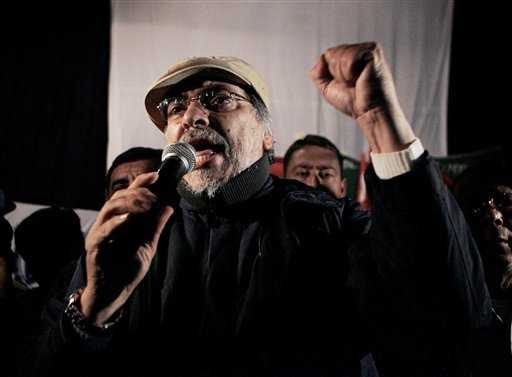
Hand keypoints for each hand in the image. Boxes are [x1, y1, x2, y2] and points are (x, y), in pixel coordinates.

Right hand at [81, 172, 173, 325]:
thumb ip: (156, 225)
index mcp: (120, 219)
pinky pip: (103, 231)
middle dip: (138, 193)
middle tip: (153, 198)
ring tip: (146, 204)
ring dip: (129, 203)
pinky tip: (128, 219)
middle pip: (118, 196)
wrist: (114, 293)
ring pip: (109, 208)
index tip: (156, 175)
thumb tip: (169, 207)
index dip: (140, 182)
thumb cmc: (128, 269)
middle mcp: (108, 222)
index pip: (128, 194)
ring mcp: (99, 233)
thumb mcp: (148, 244)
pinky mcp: (94, 246)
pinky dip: (115, 223)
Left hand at [310, 42, 414, 152]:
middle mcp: (361, 49)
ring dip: (344, 74)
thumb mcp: (327, 88)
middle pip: (331, 53)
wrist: (370, 112)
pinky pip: (349, 58)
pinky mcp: (373, 53)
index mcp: (351, 54)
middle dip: (336, 74)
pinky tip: (362, 78)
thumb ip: (317, 73)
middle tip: (352, 84)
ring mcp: (368, 49)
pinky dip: (350, 73)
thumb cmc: (353, 101)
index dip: (330, 73)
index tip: (345, 83)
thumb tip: (320, 57)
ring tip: (358, 81)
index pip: (327, 54)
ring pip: (339, 56)